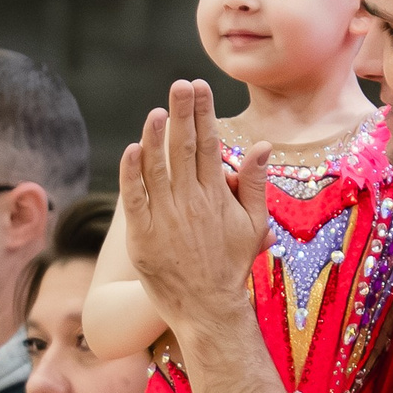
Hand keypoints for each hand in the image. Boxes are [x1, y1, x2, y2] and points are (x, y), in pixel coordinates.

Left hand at [117, 80, 270, 337]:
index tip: (199, 87)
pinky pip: (135, 198)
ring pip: (157, 168)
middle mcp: (191, 202)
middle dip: (183, 112)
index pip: (209, 144)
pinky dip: (131, 173)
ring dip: (155, 136)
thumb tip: (261, 145)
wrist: (208, 309)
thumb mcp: (253, 226)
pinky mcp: (143, 236)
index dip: (203, 113)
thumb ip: (253, 184)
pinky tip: (131, 149)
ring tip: (157, 110)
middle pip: (184, 148)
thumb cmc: (231, 267)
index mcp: (217, 196)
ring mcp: (165, 218)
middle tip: (179, 83)